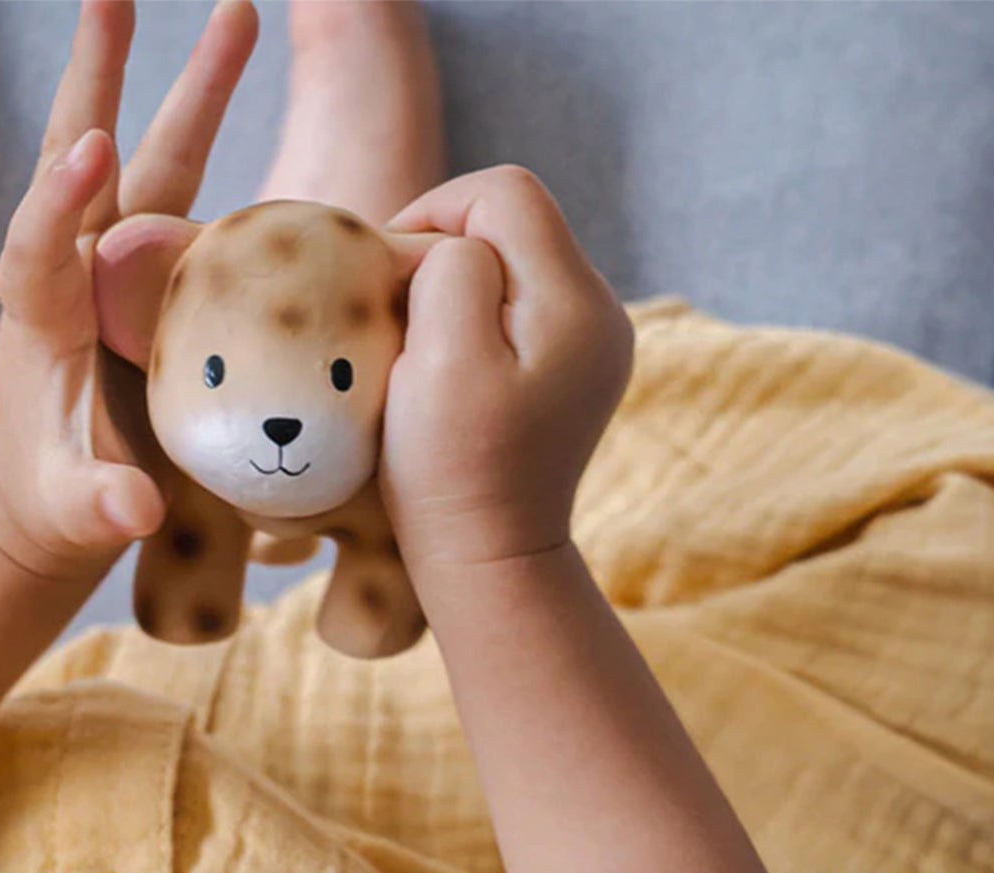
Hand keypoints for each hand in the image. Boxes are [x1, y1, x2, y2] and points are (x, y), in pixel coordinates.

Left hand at [0, 0, 256, 579]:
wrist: (55, 492)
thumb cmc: (60, 500)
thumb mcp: (76, 511)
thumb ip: (101, 506)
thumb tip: (136, 509)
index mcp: (44, 320)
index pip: (38, 247)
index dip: (58, 198)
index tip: (93, 146)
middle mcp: (77, 274)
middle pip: (86, 160)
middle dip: (102, 78)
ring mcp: (120, 268)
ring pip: (152, 162)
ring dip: (189, 90)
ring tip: (238, 15)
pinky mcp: (157, 278)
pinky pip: (191, 203)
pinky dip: (220, 154)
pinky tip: (261, 120)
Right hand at [380, 166, 633, 570]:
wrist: (490, 557)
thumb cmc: (452, 468)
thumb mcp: (441, 359)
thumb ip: (451, 271)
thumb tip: (455, 245)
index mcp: (576, 303)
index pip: (506, 194)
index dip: (437, 213)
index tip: (392, 273)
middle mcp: (602, 312)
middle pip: (516, 223)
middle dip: (448, 250)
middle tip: (401, 312)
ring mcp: (595, 342)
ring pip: (516, 262)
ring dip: (460, 286)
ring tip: (424, 343)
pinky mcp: (575, 368)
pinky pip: (522, 306)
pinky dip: (478, 317)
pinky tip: (453, 364)